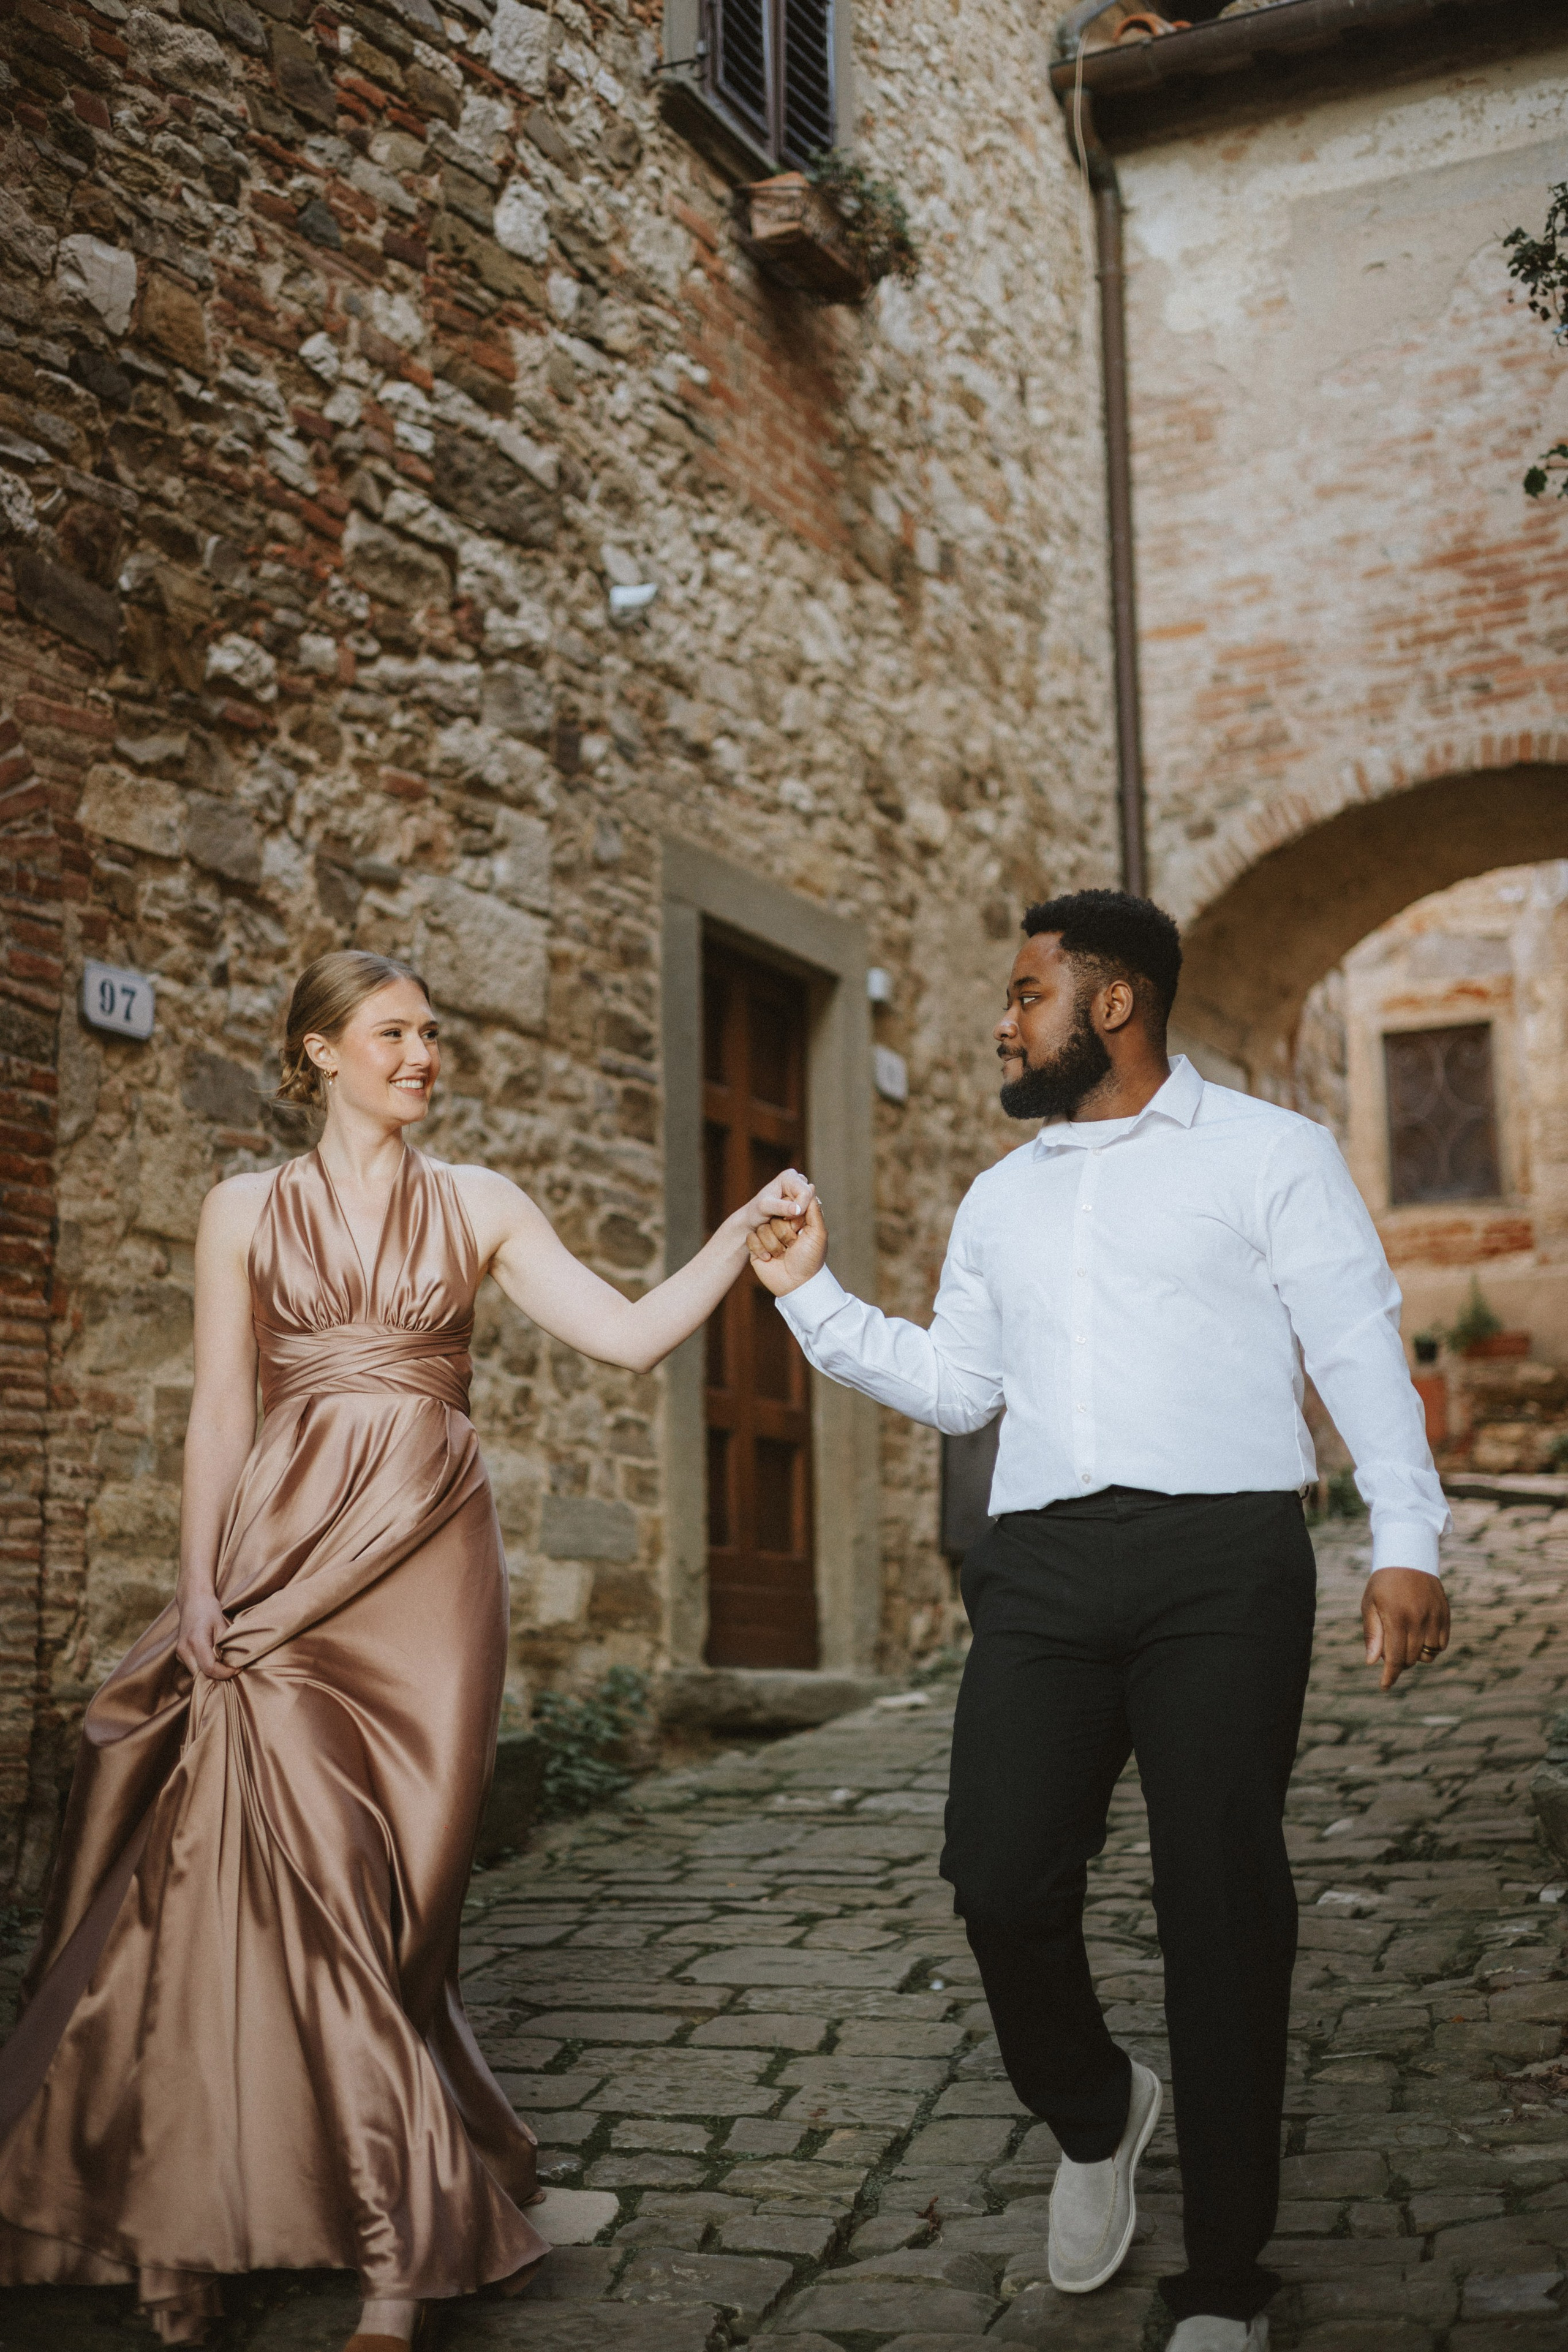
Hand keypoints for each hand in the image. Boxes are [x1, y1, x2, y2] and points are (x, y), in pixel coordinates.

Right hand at [176, 1586, 236, 1681]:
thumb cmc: (209, 1610)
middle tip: (233, 1670)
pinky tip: (215, 1662)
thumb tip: (233, 1663)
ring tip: (225, 1667)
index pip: (210, 1668)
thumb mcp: (222, 1625)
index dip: (225, 1673)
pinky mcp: (180, 1653)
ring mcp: (180, 1652)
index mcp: (196, 1641)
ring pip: (196, 1673)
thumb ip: (225, 1646)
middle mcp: (184, 1650)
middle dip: (218, 1677)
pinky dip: (204, 1668)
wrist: (193, 1599)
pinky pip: (193, 1667)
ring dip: (211, 1674)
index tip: (238, 1669)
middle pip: (201, 1675)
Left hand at [732, 1167, 814, 1243]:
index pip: (805, 1193)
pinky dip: (800, 1219)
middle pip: (811, 1200)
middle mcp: (798, 1180)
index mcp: (789, 1176)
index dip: (800, 1207)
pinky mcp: (804, 1201)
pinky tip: (789, 1221)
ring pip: (812, 1208)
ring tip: (785, 1219)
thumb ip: (781, 1207)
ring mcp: (802, 1191)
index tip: (785, 1218)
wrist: (753, 1219)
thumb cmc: (756, 1212)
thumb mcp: (765, 1208)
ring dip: (800, 1217)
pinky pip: (810, 1213)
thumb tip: (798, 1209)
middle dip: (799, 1213)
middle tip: (784, 1219)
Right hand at [749, 1192, 828, 1296]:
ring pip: (762, 1228)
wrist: (796, 1284)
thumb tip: (809, 1187)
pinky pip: (751, 1238)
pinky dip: (761, 1250)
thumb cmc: (810, 1259)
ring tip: (782, 1255)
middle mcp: (780, 1226)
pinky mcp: (755, 1247)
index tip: (799, 1230)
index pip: (786, 1206)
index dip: (792, 1218)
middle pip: (773, 1216)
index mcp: (795, 1220)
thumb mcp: (817, 1232)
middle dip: (784, 1234)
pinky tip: (770, 1259)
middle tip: (792, 1246)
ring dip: (774, 1245)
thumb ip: (813, 1209)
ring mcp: (767, 1236)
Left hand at [1361, 1568, 1449, 1690]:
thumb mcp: (1370, 1604)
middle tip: (1389, 1647)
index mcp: (1397, 1617)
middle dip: (1399, 1661)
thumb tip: (1372, 1662)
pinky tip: (1420, 1634)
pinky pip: (1441, 1644)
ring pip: (1428, 1655)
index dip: (1390, 1675)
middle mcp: (1418, 1619)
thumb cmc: (1383, 1583)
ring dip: (1416, 1655)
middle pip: (1411, 1659)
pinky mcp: (1445, 1615)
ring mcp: (1434, 1617)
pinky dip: (1431, 1646)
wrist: (1409, 1558)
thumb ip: (1372, 1634)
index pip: (1396, 1658)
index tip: (1385, 1686)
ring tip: (1405, 1638)